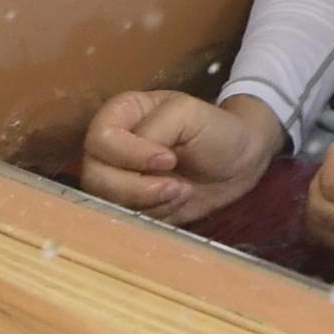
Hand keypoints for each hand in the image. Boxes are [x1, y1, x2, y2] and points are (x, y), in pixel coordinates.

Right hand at [81, 88, 281, 223]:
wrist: (239, 163)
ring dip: (148, 203)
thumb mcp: (188, 114)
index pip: (100, 140)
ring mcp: (118, 178)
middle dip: (137, 188)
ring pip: (106, 202)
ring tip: (182, 192)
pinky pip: (126, 219)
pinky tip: (178, 202)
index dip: (130, 155)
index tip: (169, 159)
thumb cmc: (216, 129)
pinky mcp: (131, 205)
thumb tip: (138, 163)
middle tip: (176, 186)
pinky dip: (154, 217)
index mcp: (120, 115)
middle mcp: (110, 147)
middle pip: (94, 176)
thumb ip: (156, 129)